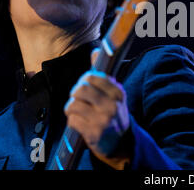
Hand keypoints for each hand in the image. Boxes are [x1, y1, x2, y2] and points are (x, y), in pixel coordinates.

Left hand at [64, 47, 130, 166]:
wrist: (121, 142)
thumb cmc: (114, 114)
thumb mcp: (113, 93)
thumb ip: (103, 74)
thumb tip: (96, 52)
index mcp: (117, 92)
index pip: (92, 77)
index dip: (84, 80)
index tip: (85, 86)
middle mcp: (112, 105)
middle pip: (80, 90)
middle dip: (75, 94)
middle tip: (78, 100)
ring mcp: (103, 120)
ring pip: (73, 105)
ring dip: (71, 109)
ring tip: (77, 112)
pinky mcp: (94, 133)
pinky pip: (72, 121)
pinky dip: (72, 121)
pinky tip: (79, 123)